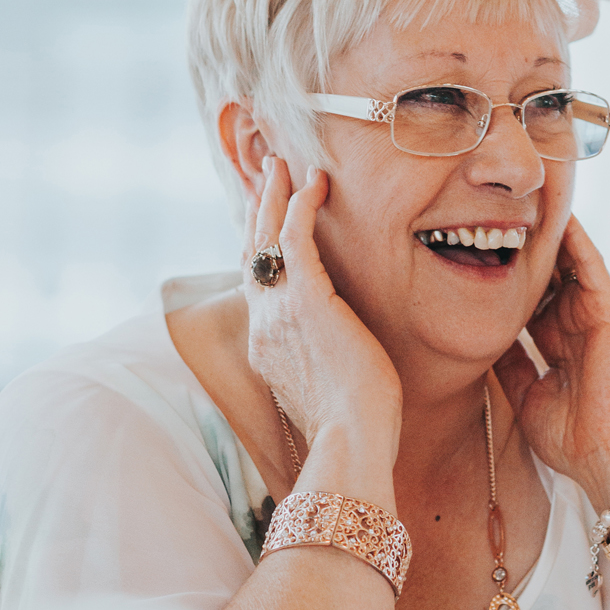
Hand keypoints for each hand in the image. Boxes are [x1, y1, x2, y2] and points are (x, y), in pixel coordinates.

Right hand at [244, 160, 402, 454]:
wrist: (352, 444)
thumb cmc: (357, 428)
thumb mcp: (332, 388)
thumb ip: (326, 361)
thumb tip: (345, 351)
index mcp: (266, 348)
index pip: (256, 285)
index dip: (259, 247)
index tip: (266, 221)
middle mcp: (263, 325)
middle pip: (251, 253)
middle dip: (258, 210)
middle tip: (266, 175)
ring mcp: (279, 312)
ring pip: (266, 238)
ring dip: (274, 196)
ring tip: (283, 164)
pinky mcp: (306, 301)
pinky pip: (295, 239)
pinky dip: (301, 205)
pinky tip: (313, 183)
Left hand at [491, 215, 609, 514]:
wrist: (607, 461)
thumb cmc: (571, 441)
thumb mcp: (526, 396)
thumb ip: (510, 366)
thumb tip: (485, 342)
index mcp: (558, 346)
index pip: (528, 300)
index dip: (504, 277)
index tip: (472, 250)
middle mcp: (576, 326)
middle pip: (545, 276)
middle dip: (520, 248)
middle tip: (490, 212)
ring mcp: (593, 318)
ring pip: (566, 264)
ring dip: (546, 234)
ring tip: (521, 199)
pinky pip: (590, 268)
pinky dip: (575, 241)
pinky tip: (557, 215)